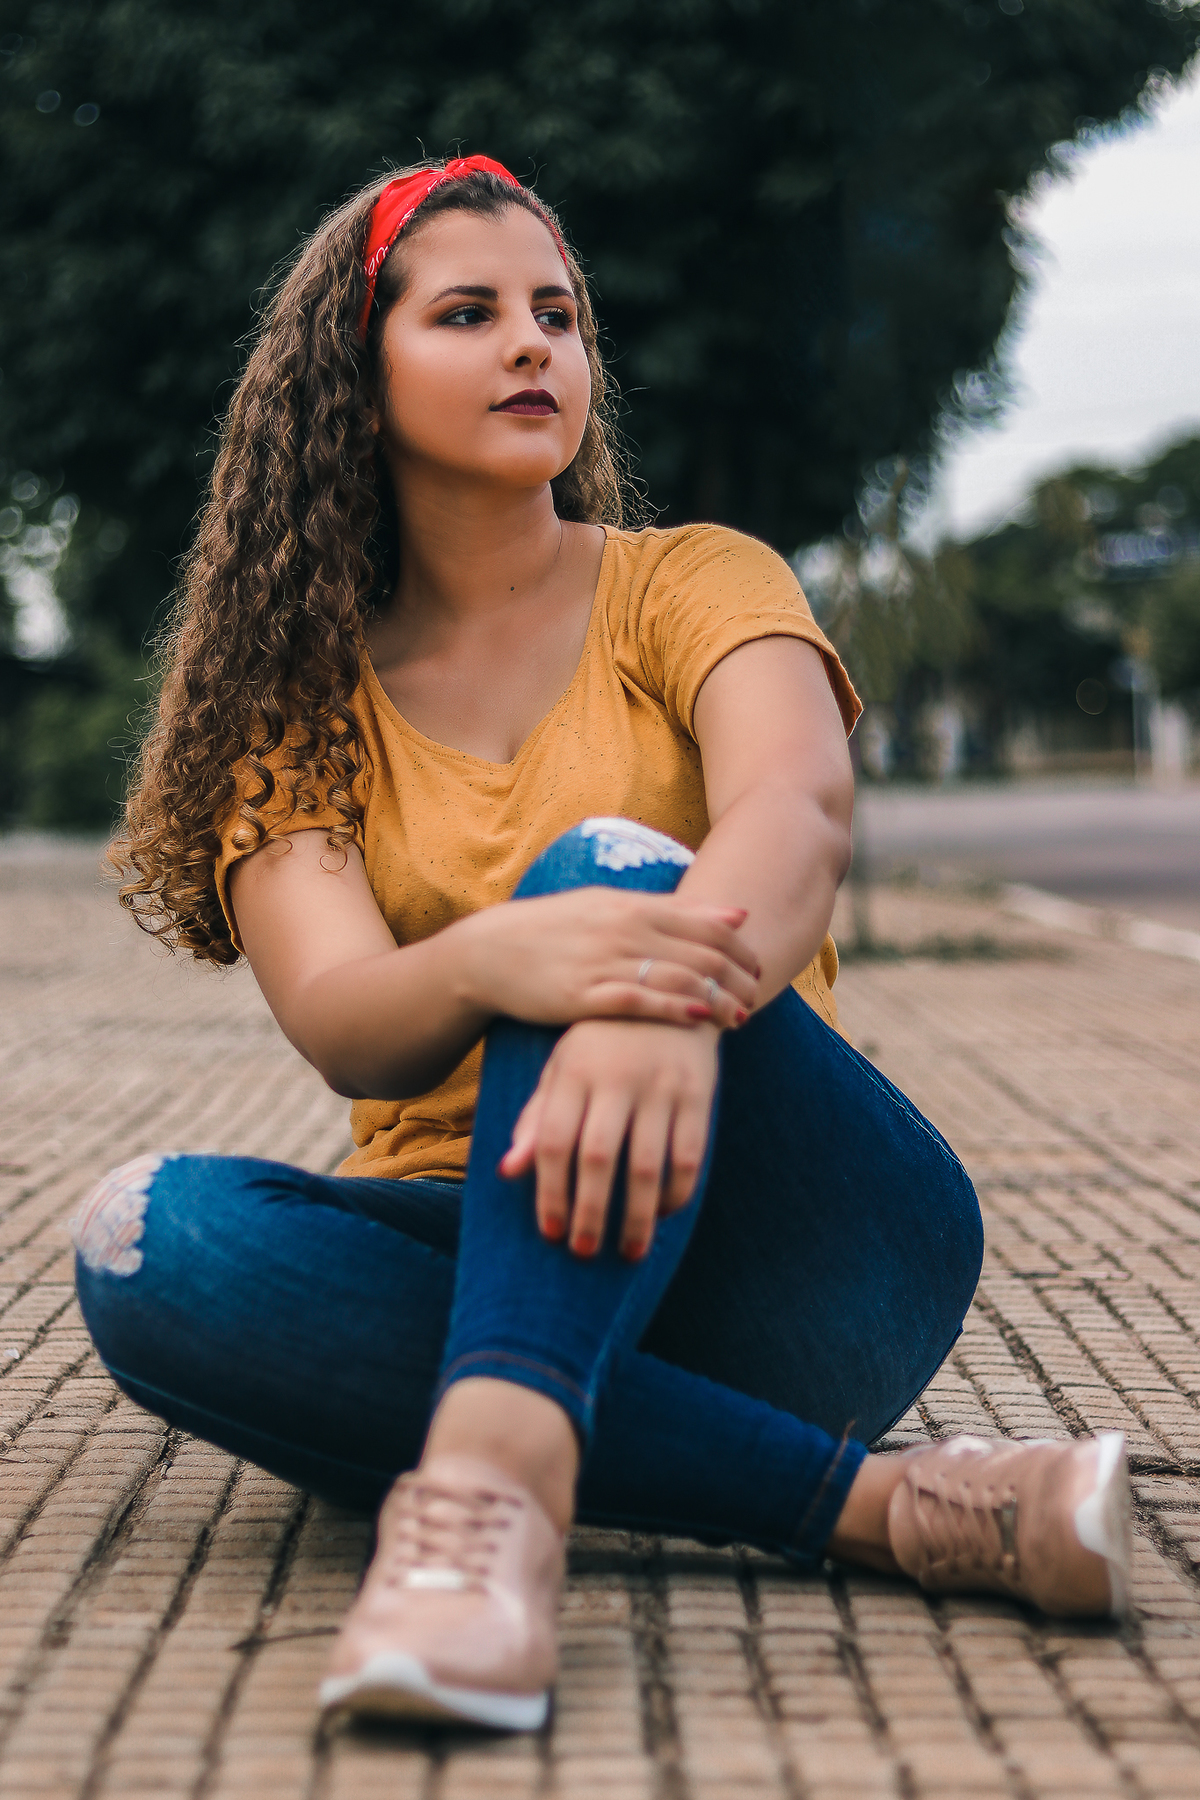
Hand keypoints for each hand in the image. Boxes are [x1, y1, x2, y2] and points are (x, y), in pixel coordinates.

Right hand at [462, 888, 758, 1031]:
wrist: (490, 952)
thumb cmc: (557, 930)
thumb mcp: (611, 907)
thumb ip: (673, 911)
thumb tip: (735, 913)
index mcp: (633, 906)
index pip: (707, 922)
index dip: (740, 947)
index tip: (758, 968)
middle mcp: (624, 929)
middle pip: (702, 952)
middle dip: (737, 977)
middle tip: (757, 997)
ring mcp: (604, 962)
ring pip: (679, 977)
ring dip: (718, 999)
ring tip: (740, 1017)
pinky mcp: (584, 995)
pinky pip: (640, 1001)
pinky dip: (675, 1008)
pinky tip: (700, 1020)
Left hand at [498, 1017, 718, 1258]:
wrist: (671, 988)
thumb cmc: (603, 1040)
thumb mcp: (563, 1066)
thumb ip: (536, 1117)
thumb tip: (507, 1172)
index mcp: (574, 1070)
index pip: (553, 1140)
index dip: (549, 1191)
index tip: (551, 1233)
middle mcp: (616, 1078)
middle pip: (597, 1158)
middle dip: (589, 1212)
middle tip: (584, 1251)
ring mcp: (661, 1085)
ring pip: (646, 1165)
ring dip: (636, 1216)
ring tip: (628, 1251)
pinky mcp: (698, 1093)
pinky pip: (689, 1155)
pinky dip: (677, 1192)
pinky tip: (662, 1213)